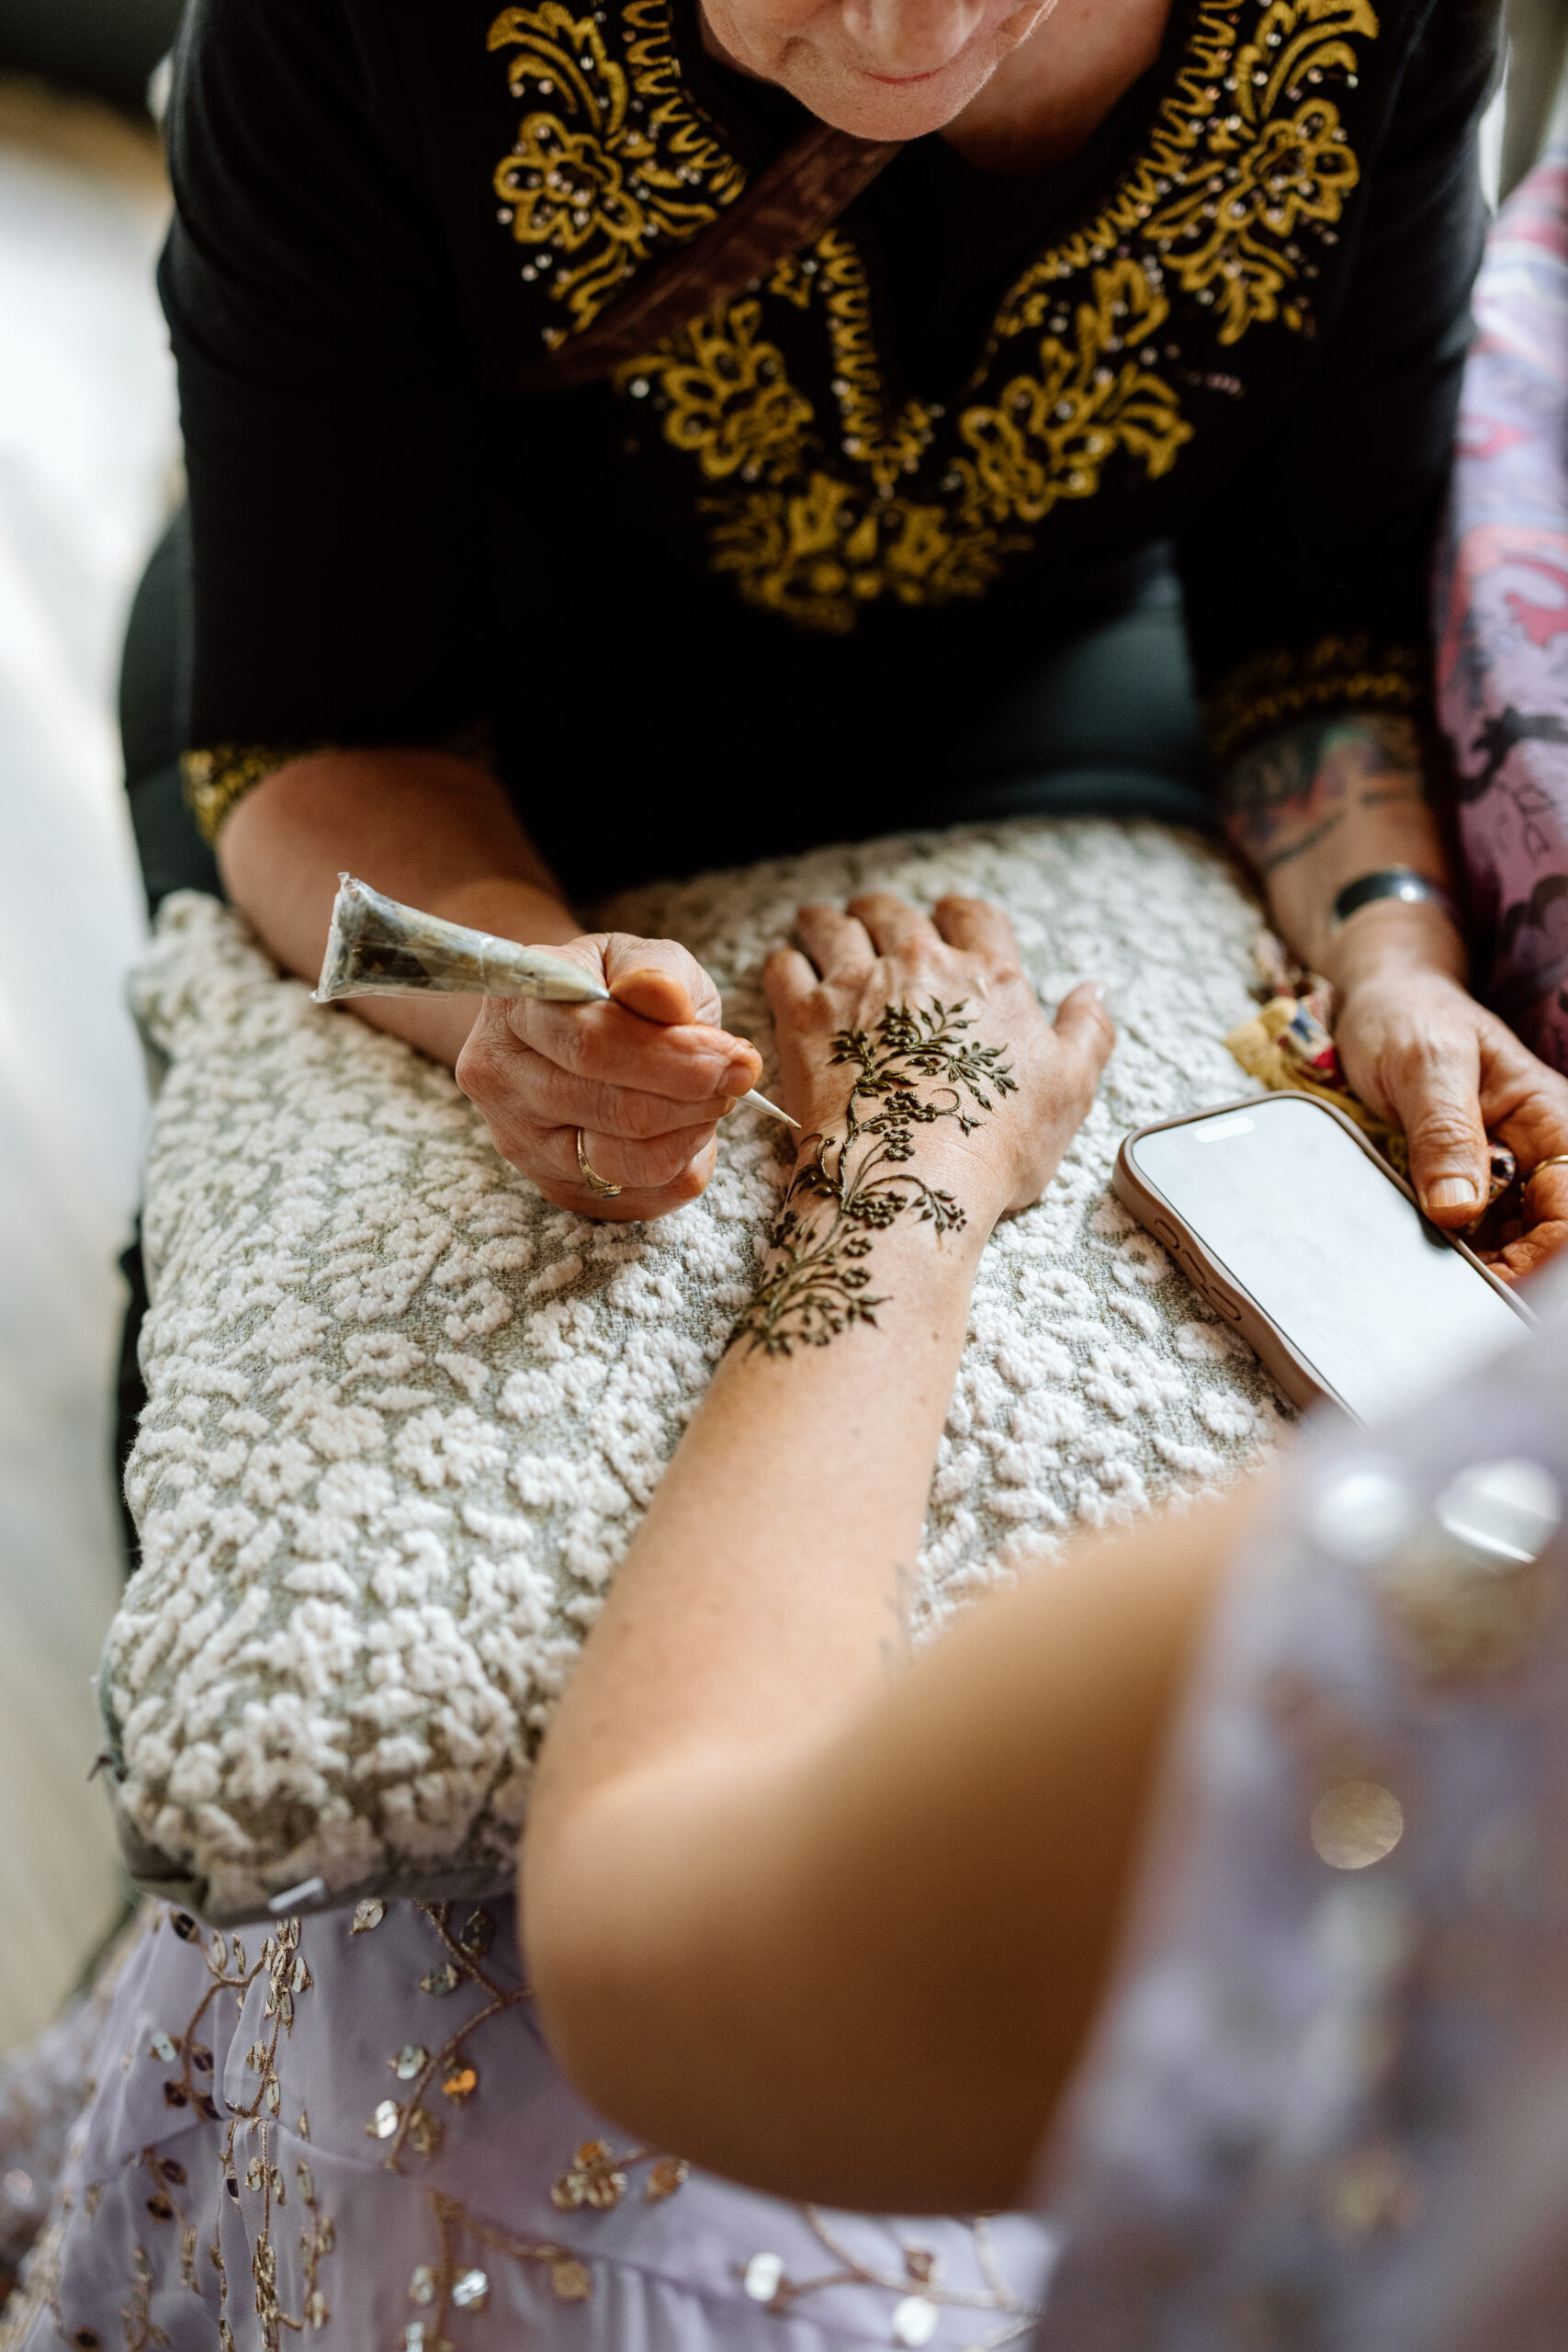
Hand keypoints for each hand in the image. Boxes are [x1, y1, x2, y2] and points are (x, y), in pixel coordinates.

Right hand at [457, 932, 761, 1219]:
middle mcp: (501, 1079)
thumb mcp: (634, 955)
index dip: (673, 1056)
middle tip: (737, 1075)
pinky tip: (687, 1128)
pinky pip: (638, 1197)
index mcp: (516, 1005)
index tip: (735, 1054)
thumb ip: (653, 970)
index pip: (592, 1044)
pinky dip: (681, 1164)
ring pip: (625, 1162)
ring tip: (713, 1099)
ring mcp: (520, 1141)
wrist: (568, 1027)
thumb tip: (666, 999)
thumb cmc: (609, 985)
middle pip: (614, 1109)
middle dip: (694, 1096)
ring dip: (691, 1132)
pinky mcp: (553, 1186)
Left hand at [764, 892, 1112, 1225]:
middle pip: (893, 911)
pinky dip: (785, 961)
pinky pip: (785, 965)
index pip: (973, 915)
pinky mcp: (805, 1017)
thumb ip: (1087, 1031)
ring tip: (818, 926)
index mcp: (989, 978)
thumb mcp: (1071, 1090)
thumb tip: (1094, 989)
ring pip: (832, 924)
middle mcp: (921, 966)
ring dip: (826, 922)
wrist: (913, 1176)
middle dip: (882, 912)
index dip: (957, 913)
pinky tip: (787, 969)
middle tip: (871, 923)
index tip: (944, 920)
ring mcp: (858, 986)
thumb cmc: (997, 1143)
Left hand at [1331, 960, 1567, 1280]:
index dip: (1540, 1256)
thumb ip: (1444, 1133)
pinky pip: (1471, 1233)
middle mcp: (1535, 1152)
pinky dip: (1453, 1252)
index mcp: (1548, 1119)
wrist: (1378, 1002)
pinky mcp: (1465, 1184)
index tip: (1491, 1283)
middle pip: (1545, 1236)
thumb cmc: (1409, 1017)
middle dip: (1508, 1271)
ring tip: (1430, 1283)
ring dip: (1477, 1267)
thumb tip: (1456, 1210)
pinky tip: (1423, 1261)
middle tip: (1449, 1292)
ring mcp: (1501, 1172)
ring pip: (1509, 1244)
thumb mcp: (1424, 1064)